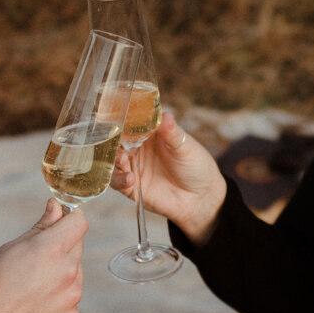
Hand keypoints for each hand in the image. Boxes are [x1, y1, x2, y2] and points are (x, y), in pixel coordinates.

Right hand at [0, 199, 85, 312]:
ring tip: (31, 288)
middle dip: (61, 249)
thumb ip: (41, 227)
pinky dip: (57, 301)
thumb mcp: (10, 249)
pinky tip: (35, 307)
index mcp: (51, 250)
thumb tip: (56, 207)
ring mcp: (72, 298)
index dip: (70, 219)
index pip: (79, 223)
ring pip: (75, 275)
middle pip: (77, 248)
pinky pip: (70, 301)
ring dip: (61, 275)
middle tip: (34, 262)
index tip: (61, 223)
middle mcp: (68, 272)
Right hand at [113, 111, 225, 244]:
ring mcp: (132, 167)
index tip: (115, 115)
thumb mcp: (185, 147)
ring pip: (113, 161)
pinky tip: (130, 178)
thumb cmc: (196, 166)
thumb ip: (172, 133)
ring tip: (123, 160)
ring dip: (113, 159)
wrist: (201, 197)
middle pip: (115, 141)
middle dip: (111, 140)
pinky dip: (120, 179)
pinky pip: (117, 182)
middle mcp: (136, 148)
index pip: (129, 122)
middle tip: (115, 141)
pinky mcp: (131, 187)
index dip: (120, 118)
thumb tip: (165, 116)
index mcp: (148, 133)